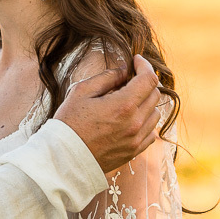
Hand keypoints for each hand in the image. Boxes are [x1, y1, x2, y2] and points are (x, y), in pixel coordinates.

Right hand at [54, 54, 160, 172]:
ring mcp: (136, 139)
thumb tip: (124, 69)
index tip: (136, 60)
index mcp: (123, 105)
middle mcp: (135, 123)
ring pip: (155, 113)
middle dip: (144, 82)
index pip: (148, 79)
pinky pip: (151, 132)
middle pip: (155, 95)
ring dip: (146, 102)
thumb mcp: (82, 92)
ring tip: (127, 99)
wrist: (64, 159)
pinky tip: (130, 118)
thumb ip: (107, 77)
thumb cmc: (69, 123)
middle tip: (128, 79)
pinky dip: (145, 121)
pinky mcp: (134, 151)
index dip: (145, 65)